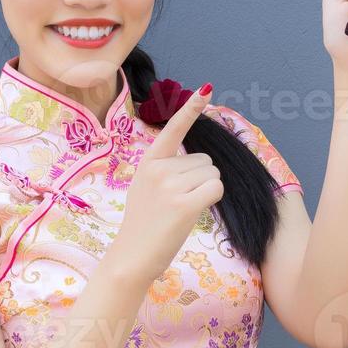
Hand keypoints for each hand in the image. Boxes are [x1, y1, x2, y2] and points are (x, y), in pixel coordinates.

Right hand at [106, 84, 221, 286]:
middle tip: (178, 202)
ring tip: (182, 208)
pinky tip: (193, 211)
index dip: (190, 109)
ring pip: (212, 174)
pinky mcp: (183, 203)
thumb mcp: (146, 187)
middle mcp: (158, 168)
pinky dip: (211, 199)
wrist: (131, 257)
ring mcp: (170, 185)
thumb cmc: (144, 224)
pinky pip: (215, 188)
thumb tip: (200, 161)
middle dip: (201, 179)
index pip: (172, 129)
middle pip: (205, 160)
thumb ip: (166, 170)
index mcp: (149, 162)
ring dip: (206, 191)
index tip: (205, 90)